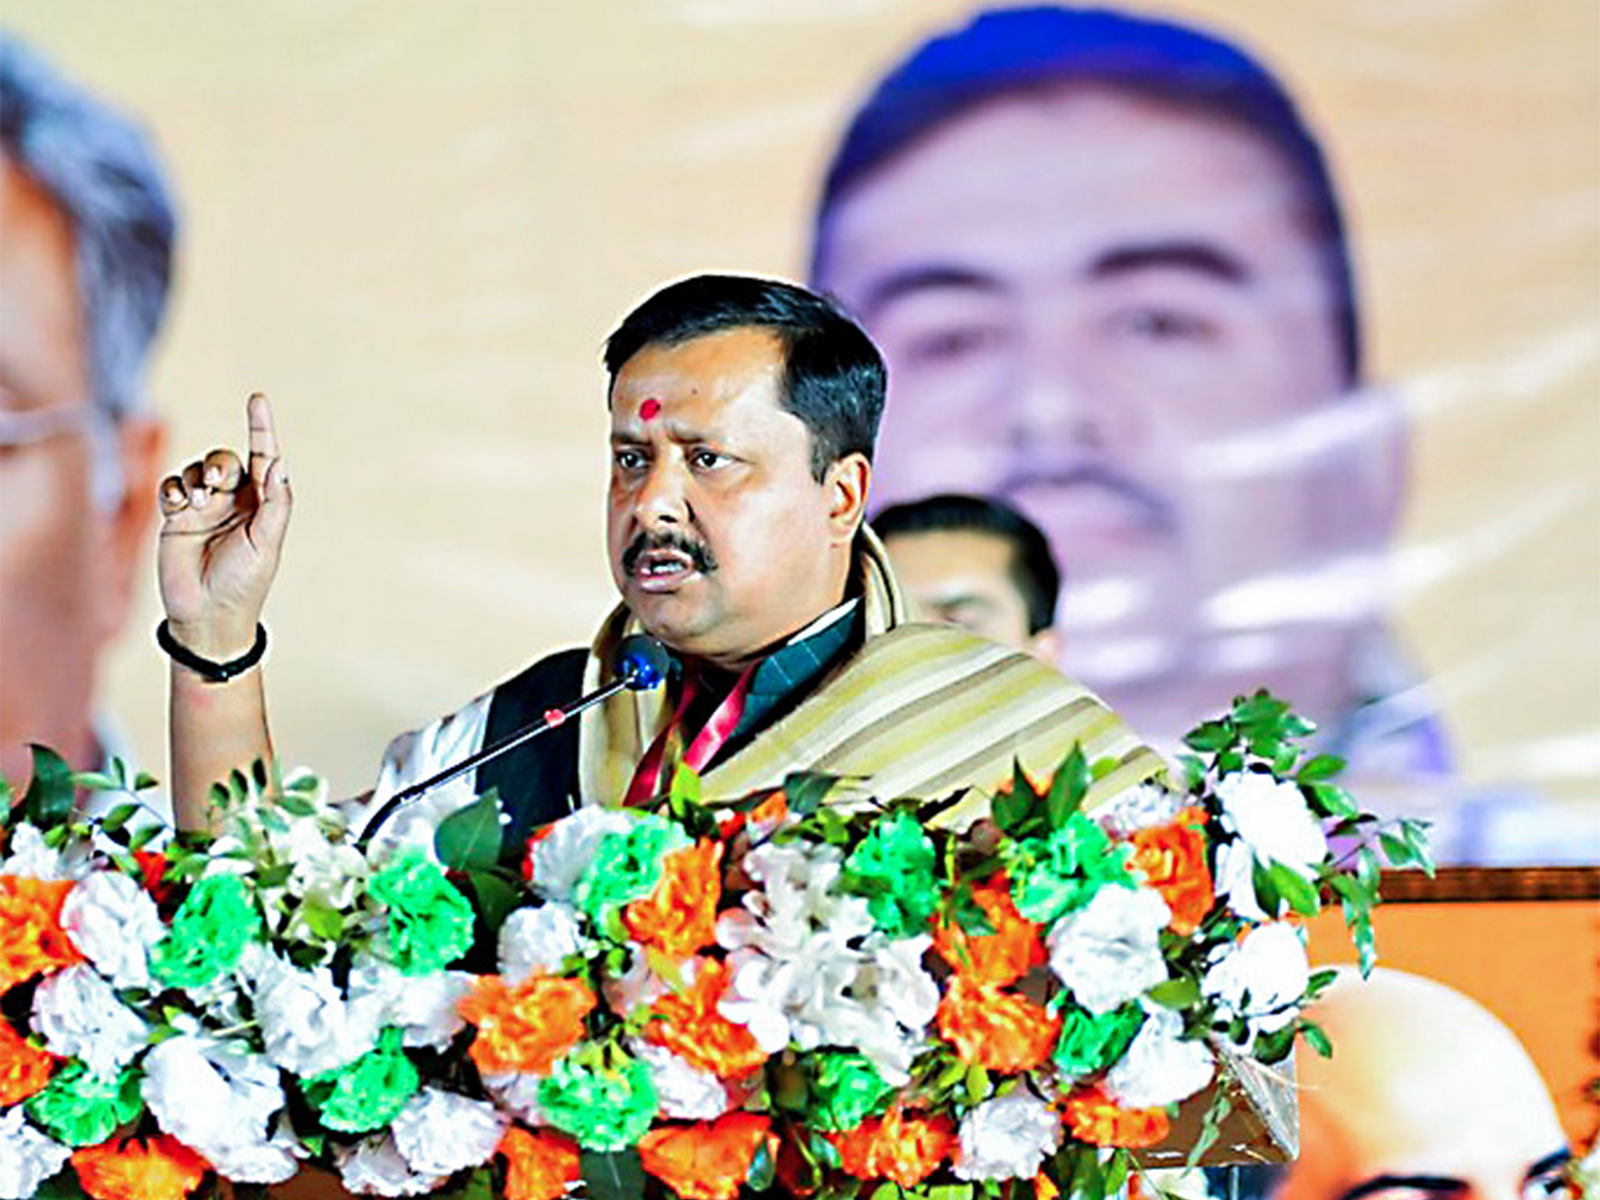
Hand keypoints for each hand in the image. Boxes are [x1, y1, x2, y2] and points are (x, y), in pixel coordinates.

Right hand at [157, 393, 291, 658]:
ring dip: (196, 478)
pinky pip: (172, 486)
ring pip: (196, 470)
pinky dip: (174, 489)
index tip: (257, 399)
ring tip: (199, 502)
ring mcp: (204, 508)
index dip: (260, 428)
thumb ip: (274, 503)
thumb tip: (278, 463)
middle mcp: (234, 502)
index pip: (263, 458)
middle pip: (225, 460)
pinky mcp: (176, 518)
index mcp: (262, 504)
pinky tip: (178, 506)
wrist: (207, 615)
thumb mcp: (267, 543)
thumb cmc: (245, 582)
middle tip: (219, 484)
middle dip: (220, 463)